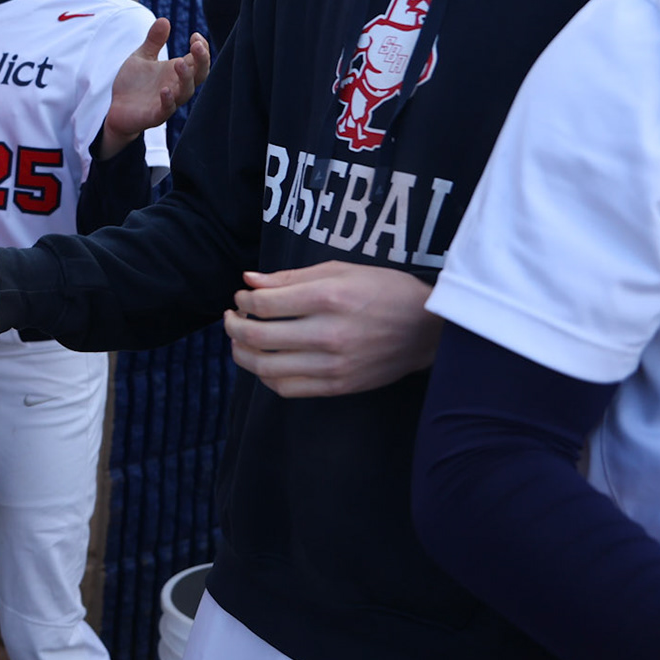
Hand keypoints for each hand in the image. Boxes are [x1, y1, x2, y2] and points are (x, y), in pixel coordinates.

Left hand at [99, 19, 212, 157]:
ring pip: (186, 92)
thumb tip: (164, 20)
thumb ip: (153, 41)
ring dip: (185, 77)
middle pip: (199, 75)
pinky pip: (166, 109)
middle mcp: (177, 87)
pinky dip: (168, 100)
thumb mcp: (142, 57)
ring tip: (178, 62)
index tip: (195, 35)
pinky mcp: (155, 115)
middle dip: (202, 60)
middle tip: (197, 46)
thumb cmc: (134, 84)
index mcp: (176, 72)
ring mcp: (168, 102)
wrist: (117, 110)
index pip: (199, 60)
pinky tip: (165, 90)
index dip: (202, 48)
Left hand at [223, 261, 438, 396]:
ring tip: (241, 341)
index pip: (264, 304)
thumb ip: (290, 277)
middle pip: (258, 337)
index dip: (243, 300)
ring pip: (266, 368)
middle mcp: (329, 334)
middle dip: (233, 326)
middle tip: (232, 318)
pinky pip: (287, 388)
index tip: (242, 297)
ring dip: (242, 354)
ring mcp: (333, 364)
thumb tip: (249, 280)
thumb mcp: (340, 270)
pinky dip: (266, 377)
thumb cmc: (385, 291)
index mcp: (329, 298)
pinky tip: (265, 362)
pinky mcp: (339, 386)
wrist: (428, 330)